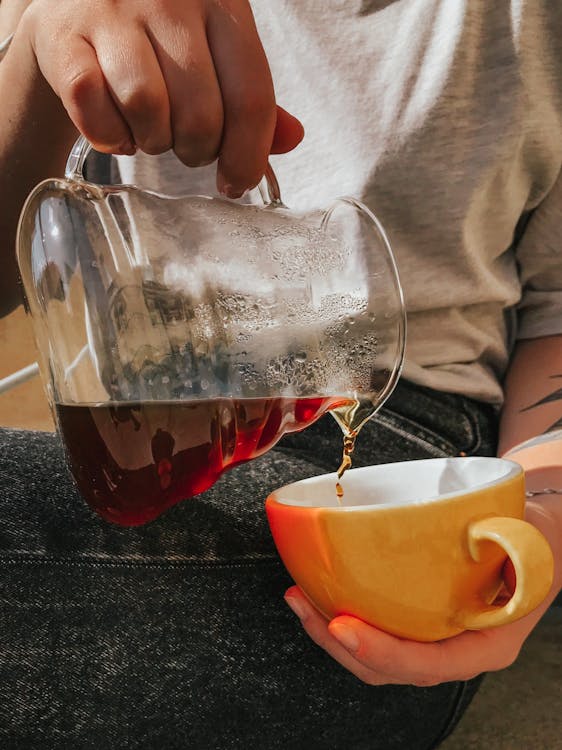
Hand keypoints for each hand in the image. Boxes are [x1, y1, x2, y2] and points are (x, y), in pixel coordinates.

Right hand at [21, 0, 303, 196]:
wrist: (73, 5)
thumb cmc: (157, 38)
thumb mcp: (215, 54)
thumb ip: (250, 98)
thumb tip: (293, 138)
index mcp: (222, 3)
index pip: (252, 97)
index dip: (248, 156)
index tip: (236, 182)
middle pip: (201, 115)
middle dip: (197, 151)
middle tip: (185, 145)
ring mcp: (112, 11)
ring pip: (147, 109)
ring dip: (152, 142)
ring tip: (149, 132)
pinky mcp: (63, 34)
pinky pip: (92, 106)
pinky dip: (108, 136)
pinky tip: (116, 131)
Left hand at [284, 501, 561, 685]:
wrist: (536, 536)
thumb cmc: (535, 538)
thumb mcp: (532, 541)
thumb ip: (512, 544)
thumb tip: (484, 535)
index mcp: (487, 643)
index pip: (430, 664)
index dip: (383, 652)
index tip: (340, 625)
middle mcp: (458, 649)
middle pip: (390, 668)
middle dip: (338, 644)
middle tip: (300, 603)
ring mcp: (436, 639)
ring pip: (376, 656)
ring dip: (330, 632)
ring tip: (296, 596)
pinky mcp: (418, 620)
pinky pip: (378, 630)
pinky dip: (343, 614)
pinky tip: (319, 588)